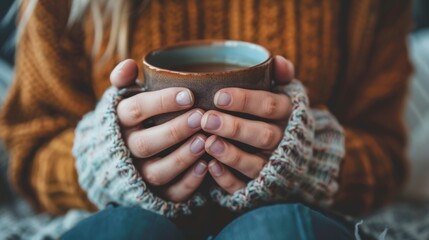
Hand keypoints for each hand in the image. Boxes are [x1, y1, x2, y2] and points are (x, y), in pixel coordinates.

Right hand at [110, 59, 207, 201]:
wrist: (116, 157)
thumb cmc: (131, 120)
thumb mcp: (123, 99)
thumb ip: (124, 81)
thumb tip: (129, 64)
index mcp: (120, 122)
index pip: (135, 110)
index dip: (161, 102)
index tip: (189, 95)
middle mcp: (126, 150)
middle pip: (146, 143)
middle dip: (175, 130)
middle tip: (201, 117)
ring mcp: (139, 174)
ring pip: (158, 172)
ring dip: (183, 157)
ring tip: (205, 141)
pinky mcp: (154, 193)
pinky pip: (170, 193)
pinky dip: (188, 183)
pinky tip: (206, 167)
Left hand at [202, 56, 294, 193]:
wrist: (294, 154)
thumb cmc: (277, 116)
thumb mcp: (285, 94)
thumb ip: (281, 77)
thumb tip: (277, 62)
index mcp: (288, 115)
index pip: (270, 106)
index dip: (246, 100)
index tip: (219, 96)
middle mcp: (282, 141)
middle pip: (263, 136)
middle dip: (235, 127)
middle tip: (207, 119)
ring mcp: (271, 166)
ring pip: (255, 164)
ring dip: (231, 155)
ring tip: (208, 143)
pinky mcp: (259, 186)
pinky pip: (245, 186)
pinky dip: (228, 179)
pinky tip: (210, 167)